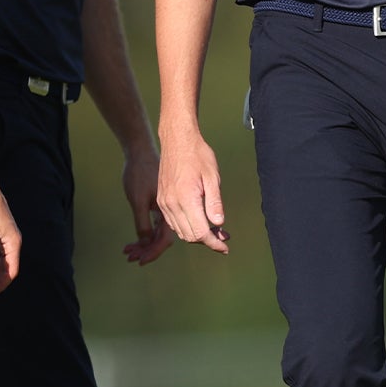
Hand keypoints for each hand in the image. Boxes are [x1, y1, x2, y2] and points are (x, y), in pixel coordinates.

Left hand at [121, 145, 173, 264]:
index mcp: (170, 210)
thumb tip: (145, 243)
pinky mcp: (161, 203)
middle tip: (130, 258)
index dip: (153, 252)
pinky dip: (145, 233)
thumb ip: (143, 222)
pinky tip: (133, 240)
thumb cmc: (140, 172)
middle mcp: (172, 211)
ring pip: (158, 232)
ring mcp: (167, 207)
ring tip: (128, 251)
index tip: (141, 261)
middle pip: (162, 239)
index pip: (165, 239)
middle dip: (147, 251)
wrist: (142, 151)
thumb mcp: (137, 199)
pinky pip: (155, 223)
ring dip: (144, 244)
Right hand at [157, 129, 228, 253]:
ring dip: (196, 235)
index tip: (225, 247)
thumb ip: (215, 202)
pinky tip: (198, 220)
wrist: (176, 139)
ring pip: (180, 231)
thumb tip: (219, 223)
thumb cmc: (197, 154)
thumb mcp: (212, 176)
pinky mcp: (160, 199)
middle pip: (190, 236)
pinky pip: (172, 222)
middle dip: (207, 240)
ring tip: (213, 229)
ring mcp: (163, 202)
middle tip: (223, 236)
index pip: (200, 232)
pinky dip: (186, 227)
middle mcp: (171, 203)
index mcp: (186, 198)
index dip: (214, 243)